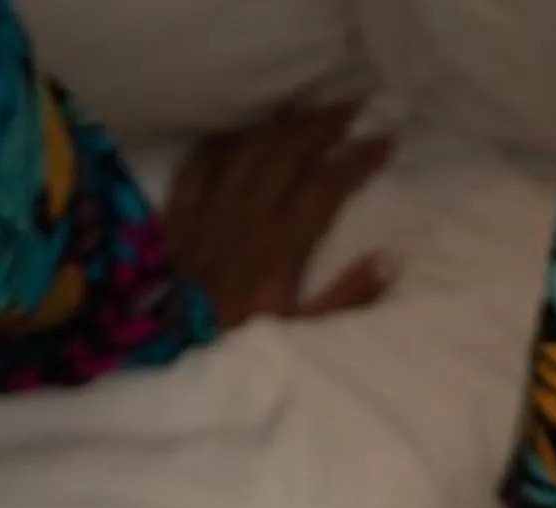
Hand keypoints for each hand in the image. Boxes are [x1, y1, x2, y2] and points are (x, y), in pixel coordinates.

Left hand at [165, 103, 395, 327]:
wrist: (164, 354)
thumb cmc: (236, 349)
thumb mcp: (302, 334)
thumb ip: (348, 297)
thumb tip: (391, 258)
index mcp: (281, 243)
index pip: (327, 184)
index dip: (359, 158)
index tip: (386, 138)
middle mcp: (245, 214)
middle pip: (287, 151)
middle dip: (322, 123)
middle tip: (350, 105)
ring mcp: (207, 211)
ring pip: (246, 149)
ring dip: (278, 124)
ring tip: (303, 111)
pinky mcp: (176, 217)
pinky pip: (197, 165)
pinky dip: (218, 144)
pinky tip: (234, 135)